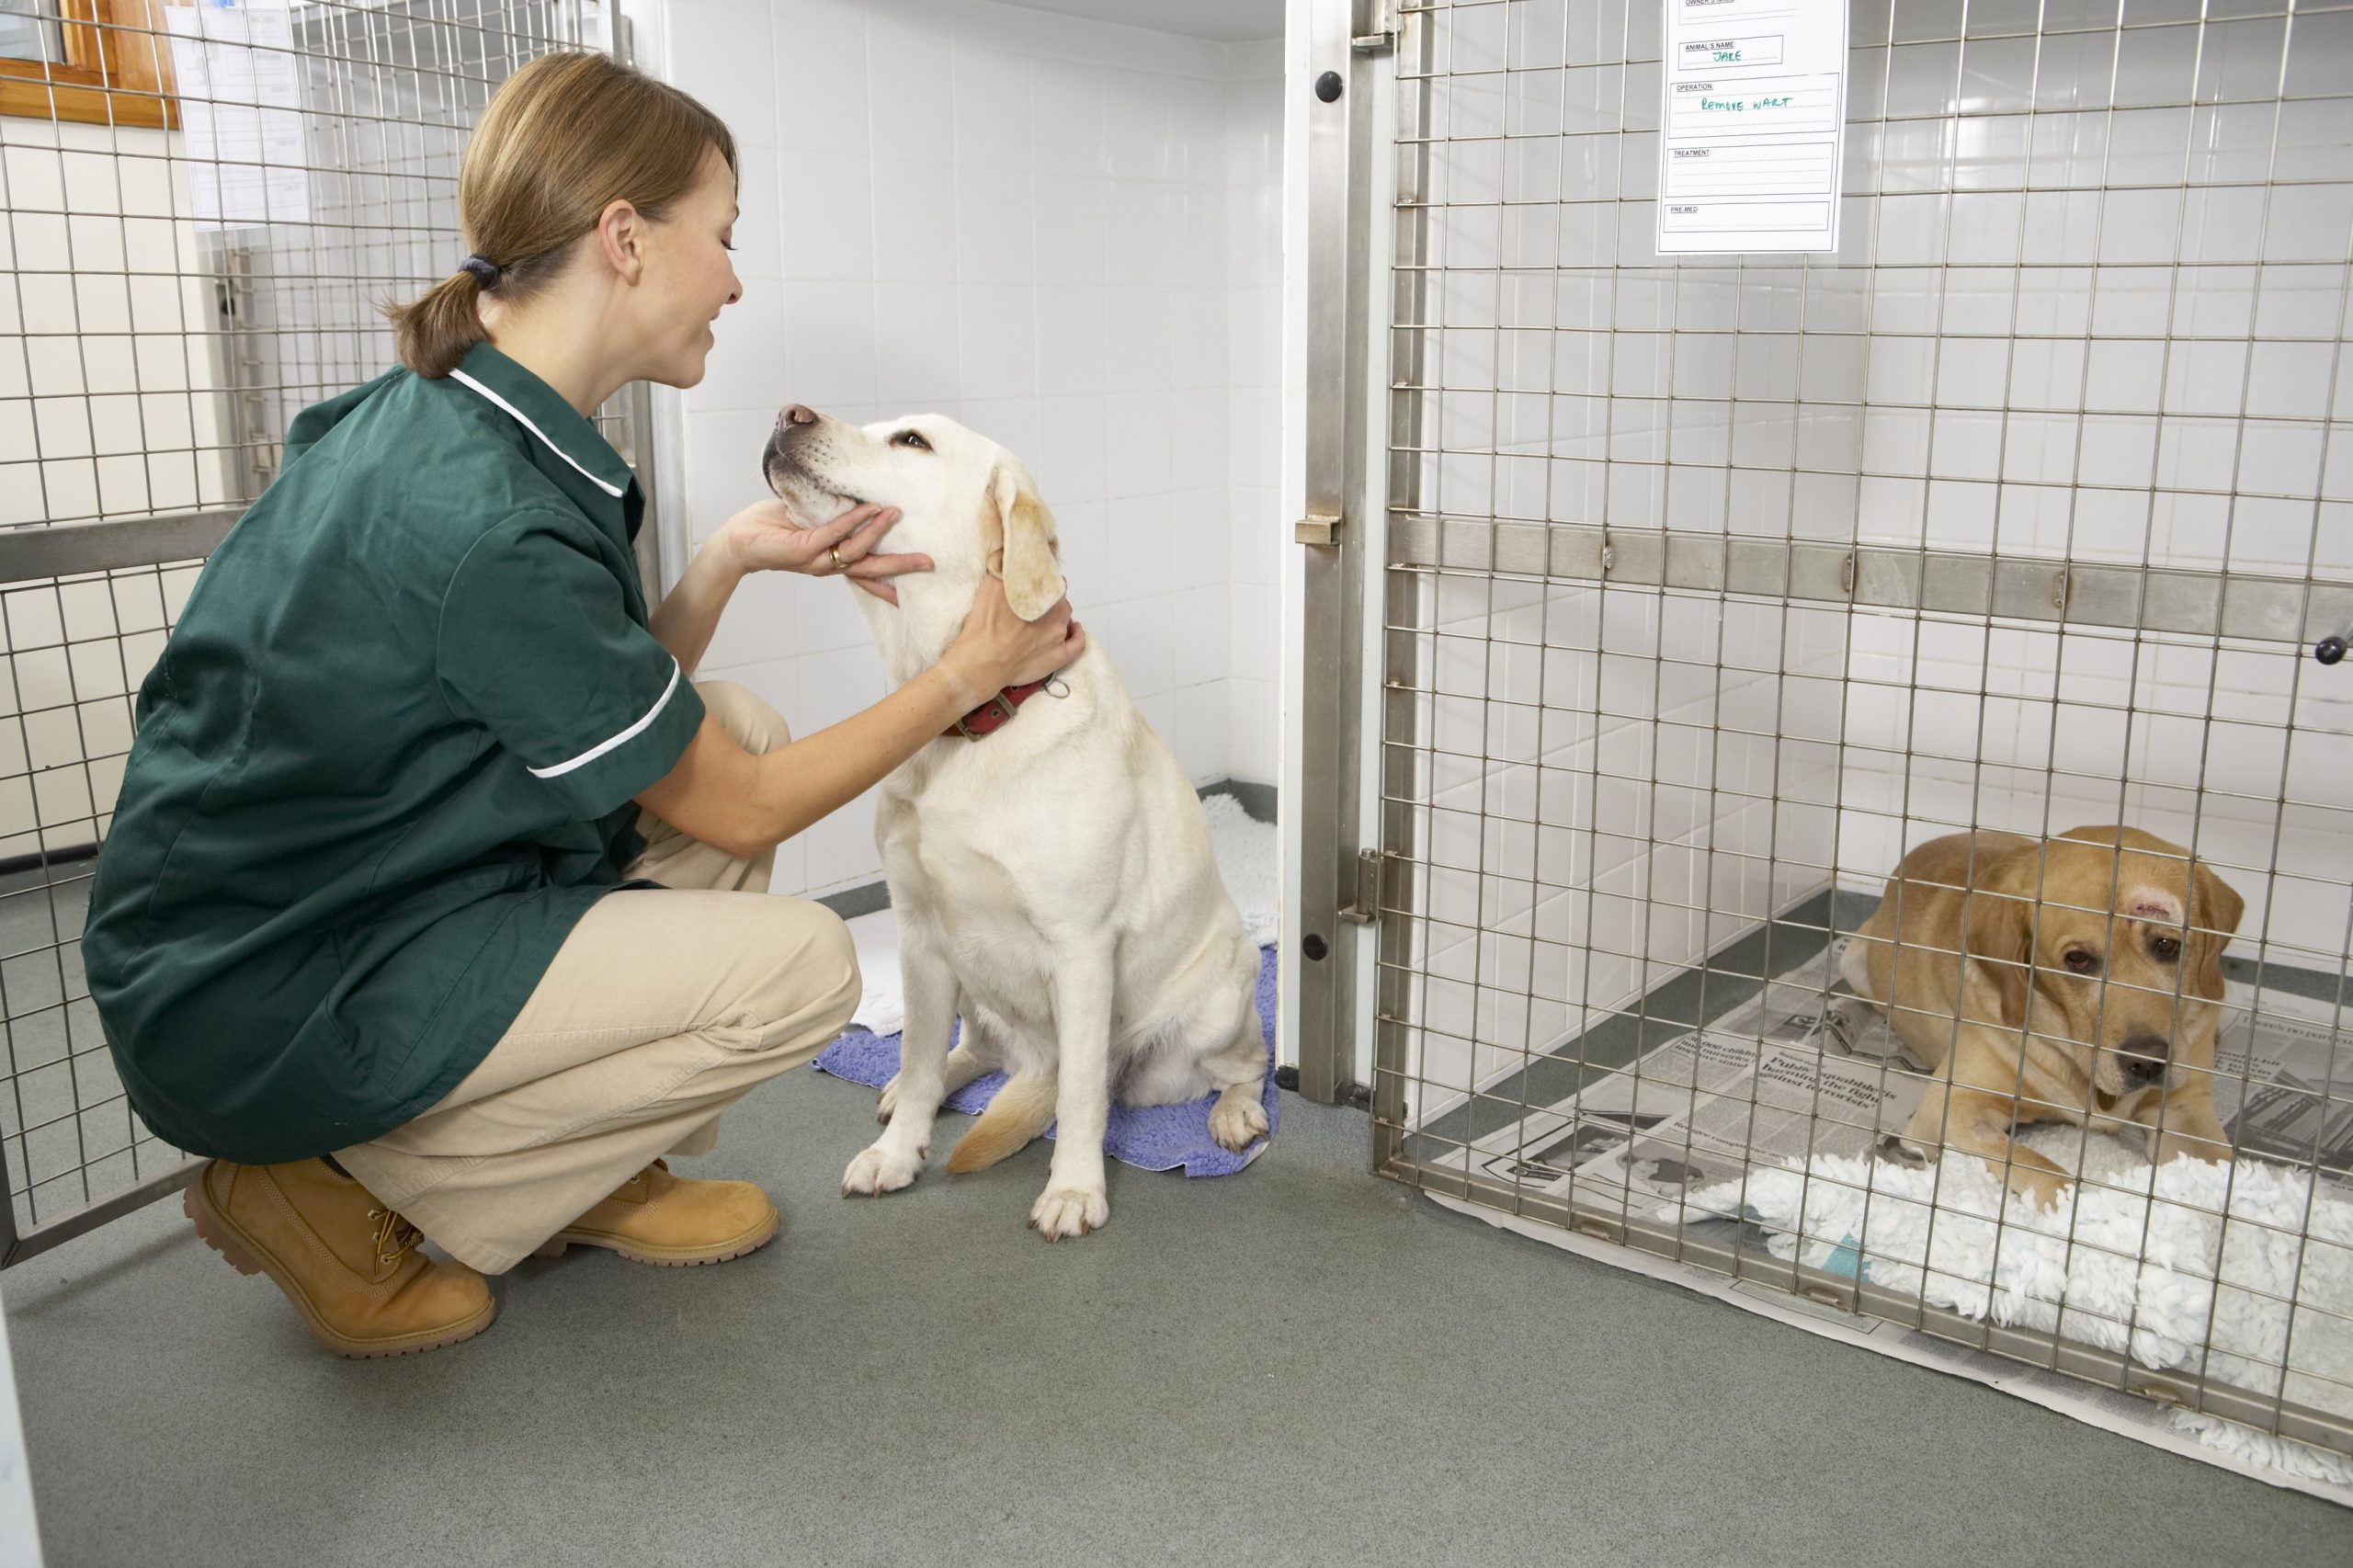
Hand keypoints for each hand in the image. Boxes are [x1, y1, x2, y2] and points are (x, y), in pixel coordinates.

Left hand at [716, 499, 931, 603]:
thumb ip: (831, 512)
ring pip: (856, 549)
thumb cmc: (770, 527)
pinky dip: (852, 521)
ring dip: (878, 530)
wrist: (737, 540)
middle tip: (928, 562)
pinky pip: (833, 534)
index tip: (916, 582)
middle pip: (872, 568)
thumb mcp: (809, 518)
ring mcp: (816, 559)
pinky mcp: (802, 549)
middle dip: (901, 566)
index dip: (891, 579)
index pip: (867, 571)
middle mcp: (828, 565)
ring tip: (896, 513)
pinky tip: (868, 509)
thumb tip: (852, 490)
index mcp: (832, 560)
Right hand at [943, 575, 1084, 701]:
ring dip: (1057, 616)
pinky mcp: (1059, 656)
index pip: (1050, 579)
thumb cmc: (985, 624)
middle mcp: (1057, 611)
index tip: (1032, 585)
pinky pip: (1077, 644)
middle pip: (1057, 599)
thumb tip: (1009, 556)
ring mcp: (1059, 635)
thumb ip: (1005, 568)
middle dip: (1047, 599)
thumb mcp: (991, 585)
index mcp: (1043, 592)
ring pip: (1065, 619)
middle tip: (1031, 604)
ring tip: (1043, 619)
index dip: (1040, 581)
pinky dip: (1078, 635)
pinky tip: (1075, 629)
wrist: (983, 661)